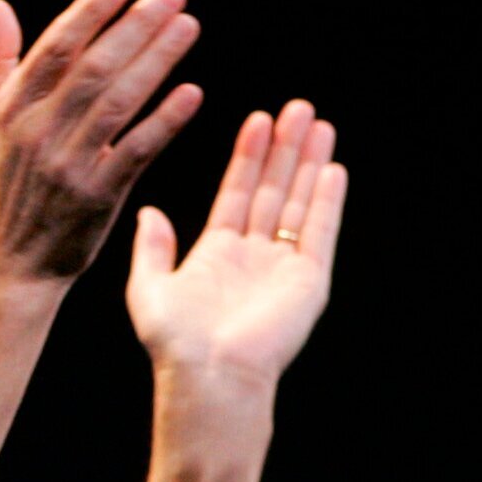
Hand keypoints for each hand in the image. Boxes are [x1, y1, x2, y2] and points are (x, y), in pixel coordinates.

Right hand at [0, 0, 204, 281]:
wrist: (9, 262)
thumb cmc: (2, 186)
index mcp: (9, 111)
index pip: (53, 50)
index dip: (88, 13)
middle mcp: (36, 133)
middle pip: (92, 68)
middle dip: (135, 28)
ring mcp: (67, 164)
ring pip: (118, 102)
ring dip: (157, 62)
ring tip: (189, 27)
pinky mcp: (98, 195)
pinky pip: (137, 149)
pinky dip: (165, 120)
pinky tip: (192, 92)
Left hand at [127, 101, 345, 383]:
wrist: (208, 374)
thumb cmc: (174, 340)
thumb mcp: (149, 286)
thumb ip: (152, 247)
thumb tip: (149, 210)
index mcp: (217, 252)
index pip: (237, 191)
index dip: (248, 156)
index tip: (257, 118)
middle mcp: (254, 254)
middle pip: (273, 189)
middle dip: (285, 148)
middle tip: (298, 107)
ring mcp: (283, 265)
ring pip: (298, 202)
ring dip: (309, 164)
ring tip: (319, 124)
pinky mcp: (308, 281)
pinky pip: (319, 232)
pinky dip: (326, 201)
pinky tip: (332, 169)